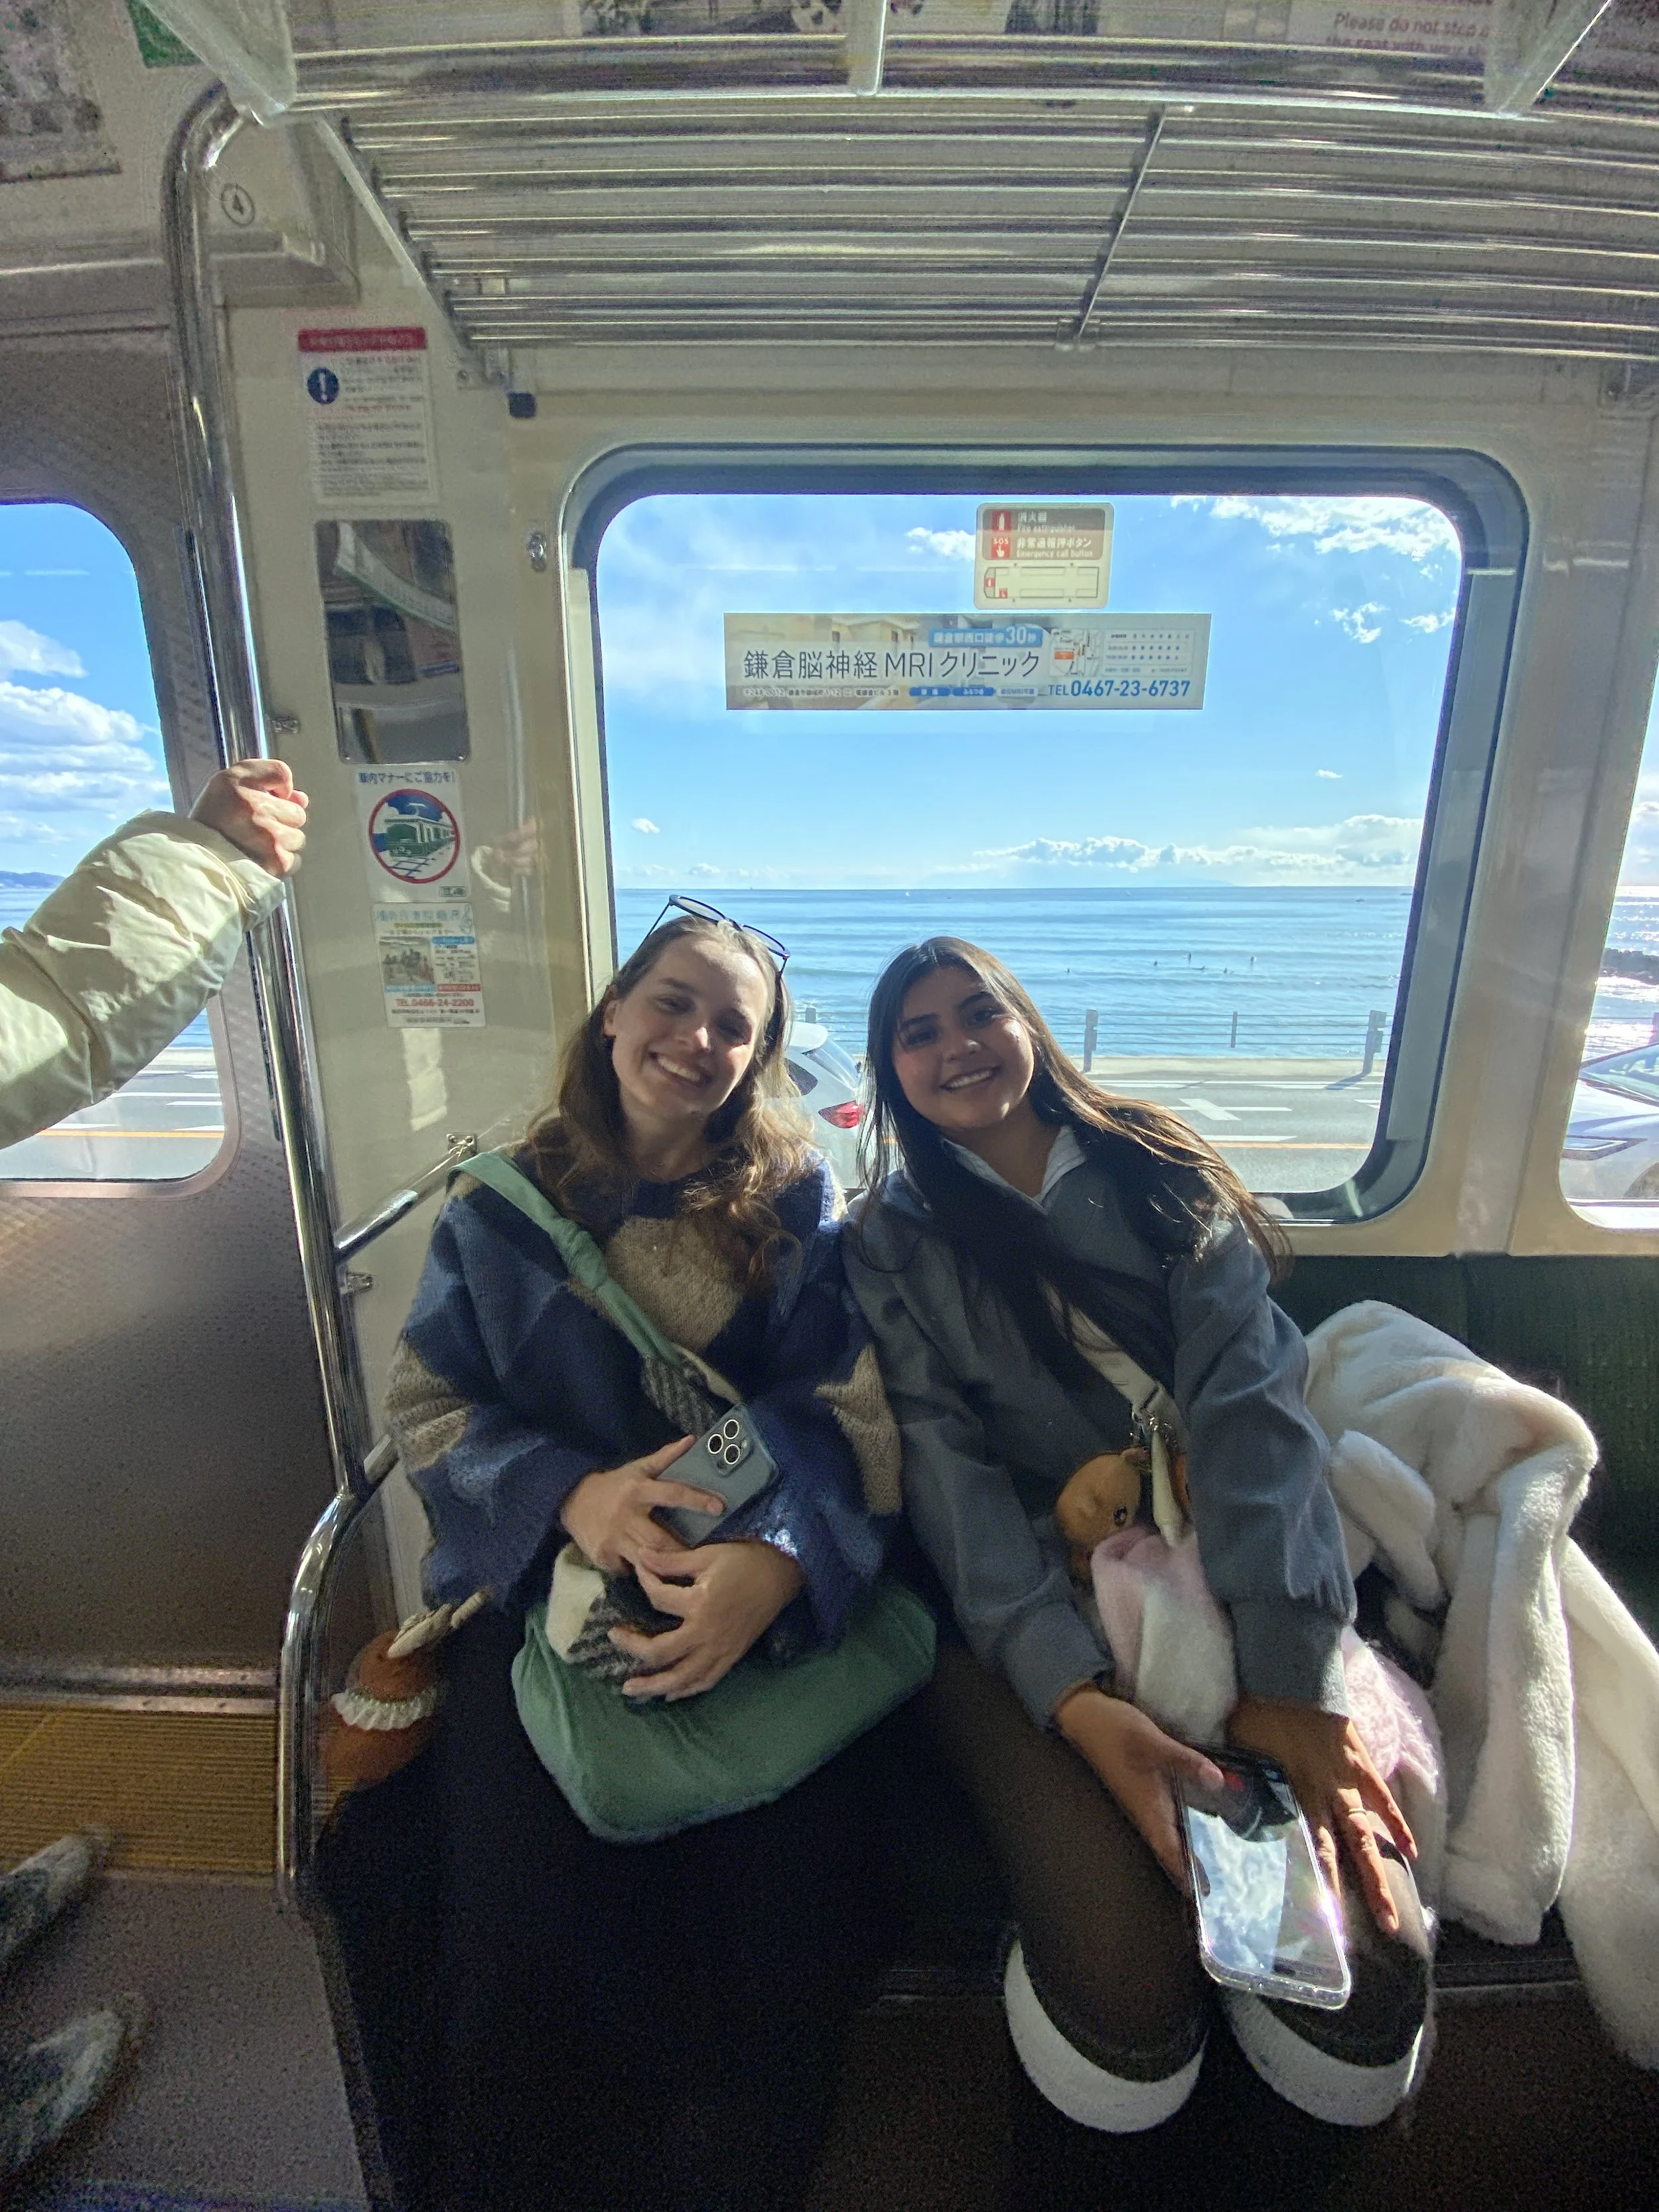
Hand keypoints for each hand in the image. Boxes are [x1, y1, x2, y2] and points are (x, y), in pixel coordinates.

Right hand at [191, 760, 308, 878]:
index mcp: (237, 783)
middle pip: (297, 812)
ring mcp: (269, 837)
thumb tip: (302, 798)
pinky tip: (260, 860)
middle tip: (254, 828)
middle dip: (281, 820)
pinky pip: (294, 860)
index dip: (277, 791)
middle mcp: (254, 808)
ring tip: (254, 846)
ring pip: (297, 838)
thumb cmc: (213, 822)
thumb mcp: (229, 784)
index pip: (281, 774)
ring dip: (282, 843)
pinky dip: (281, 863)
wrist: (194, 860)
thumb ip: (268, 777)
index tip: (258, 801)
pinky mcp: (277, 862)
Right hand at [558, 1438, 724, 1575]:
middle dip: (682, 1550)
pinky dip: (643, 1570)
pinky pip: (630, 1568)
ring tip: (683, 1571)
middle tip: (702, 1557)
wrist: (573, 1501)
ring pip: (647, 1559)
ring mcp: (614, 1538)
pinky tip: (653, 1572)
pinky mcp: (604, 1556)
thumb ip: (665, 1457)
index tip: (719, 1507)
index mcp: (638, 1490)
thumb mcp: (637, 1469)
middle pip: (661, 1539)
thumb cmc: (615, 1486)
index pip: (672, 1493)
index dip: (697, 1500)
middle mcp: (627, 1515)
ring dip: (665, 1565)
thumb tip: (691, 1440)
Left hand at [612, 1540, 805, 1701]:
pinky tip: (669, 1693)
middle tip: (614, 1638)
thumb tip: (641, 1556)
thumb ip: (672, 1561)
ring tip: (631, 1688)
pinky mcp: (731, 1656)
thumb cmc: (744, 1560)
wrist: (781, 1573)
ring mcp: (720, 1649)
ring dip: (654, 1685)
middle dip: (633, 1649)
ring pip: (682, 1678)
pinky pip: (705, 1680)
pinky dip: (686, 1690)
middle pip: (661, 1652)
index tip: (639, 1569)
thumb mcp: (706, 1555)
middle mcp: (706, 1632)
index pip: (658, 1598)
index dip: (645, 1581)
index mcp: (699, 1603)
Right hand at [1054, 1685, 1223, 1889]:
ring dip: (1183, 1852)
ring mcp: (1141, 1799)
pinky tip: (1191, 1827)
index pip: (1168, 1849)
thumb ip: (1185, 1760)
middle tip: (1211, 1891)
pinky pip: (1164, 1818)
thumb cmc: (1116, 1731)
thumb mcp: (1152, 1742)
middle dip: (1187, 1870)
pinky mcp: (1141, 1788)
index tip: (1201, 1897)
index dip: (1184, 1874)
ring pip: (1166, 1835)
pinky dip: (1179, 1830)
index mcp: (1146, 1806)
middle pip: (1168, 1848)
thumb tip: (1218, 1782)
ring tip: (1206, 1868)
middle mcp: (1143, 1809)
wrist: (1085, 1716)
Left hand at [1226, 1693, 1416, 1933]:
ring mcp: (1349, 1778)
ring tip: (1396, 1908)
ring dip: (1384, 1869)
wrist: (1289, 1670)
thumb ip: (1239, 1779)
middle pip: (1352, 1848)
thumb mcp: (1239, 1749)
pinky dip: (1397, 1822)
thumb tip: (1224, 1802)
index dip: (1322, 1881)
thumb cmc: (1256, 1709)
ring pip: (1371, 1831)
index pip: (1314, 1847)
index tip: (1327, 1916)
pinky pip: (1382, 1796)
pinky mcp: (1361, 1760)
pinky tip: (1410, 1850)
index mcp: (1298, 1792)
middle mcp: (1328, 1793)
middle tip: (1384, 1927)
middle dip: (1367, 1889)